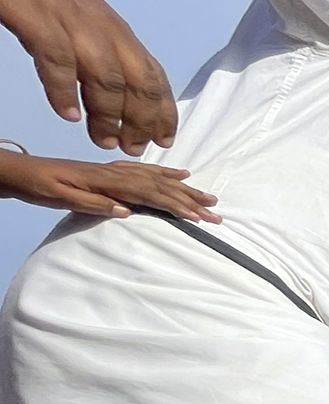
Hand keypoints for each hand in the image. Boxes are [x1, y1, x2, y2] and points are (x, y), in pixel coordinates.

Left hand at [0, 153, 216, 220]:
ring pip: (158, 179)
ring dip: (186, 189)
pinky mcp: (113, 170)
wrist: (23, 170)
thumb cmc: (40, 186)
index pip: (150, 194)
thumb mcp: (61, 198)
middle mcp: (117, 173)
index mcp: (107, 182)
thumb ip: (94, 204)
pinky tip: (181, 174)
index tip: (199, 218)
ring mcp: (117, 170)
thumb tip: (126, 211)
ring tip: (209, 197)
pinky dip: (167, 172)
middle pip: (161, 186)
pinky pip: (146, 170)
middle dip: (190, 200)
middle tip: (215, 213)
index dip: (176, 206)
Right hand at [1, 0, 176, 153]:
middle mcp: (103, 28)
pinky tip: (68, 115)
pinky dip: (64, 90)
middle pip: (137, 81)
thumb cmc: (51, 1)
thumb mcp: (89, 29)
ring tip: (105, 141)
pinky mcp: (39, 21)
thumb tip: (118, 100)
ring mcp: (72, 24)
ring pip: (105, 76)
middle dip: (142, 121)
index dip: (163, 110)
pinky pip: (58, 60)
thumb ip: (106, 59)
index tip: (165, 139)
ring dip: (108, 115)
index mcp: (117, 32)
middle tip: (134, 148)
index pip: (153, 75)